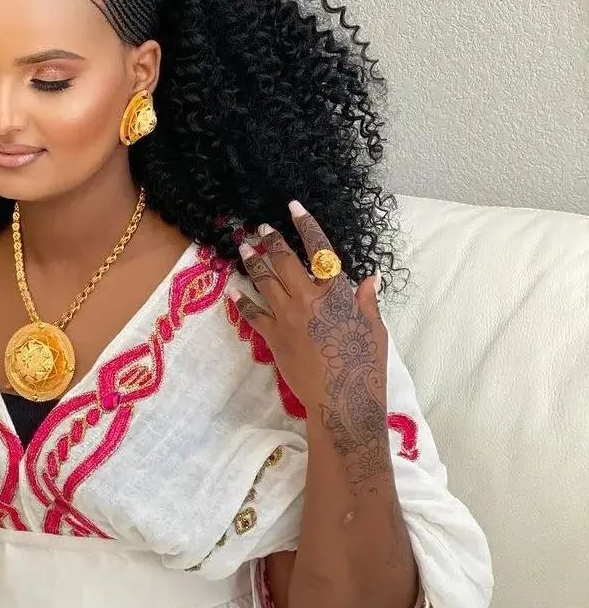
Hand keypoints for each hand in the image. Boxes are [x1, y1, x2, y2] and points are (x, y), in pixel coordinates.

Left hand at [230, 200, 388, 479]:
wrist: (341, 399)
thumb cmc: (364, 365)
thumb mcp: (375, 329)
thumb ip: (367, 301)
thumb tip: (371, 278)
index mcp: (335, 293)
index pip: (319, 250)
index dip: (306, 225)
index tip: (293, 208)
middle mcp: (307, 299)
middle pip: (285, 261)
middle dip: (271, 240)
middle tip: (260, 228)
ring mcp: (286, 318)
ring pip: (264, 282)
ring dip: (253, 263)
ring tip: (244, 248)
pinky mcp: (273, 338)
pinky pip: (253, 315)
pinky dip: (242, 302)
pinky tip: (232, 291)